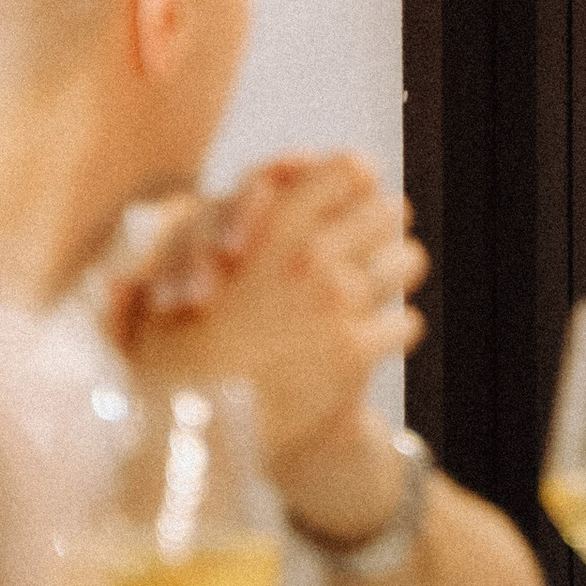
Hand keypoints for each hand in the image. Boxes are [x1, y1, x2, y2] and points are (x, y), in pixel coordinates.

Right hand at [97, 156, 426, 468]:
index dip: (359, 184)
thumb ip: (235, 225)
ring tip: (384, 292)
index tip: (362, 199)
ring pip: (408, 261)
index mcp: (273, 220)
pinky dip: (394, 332)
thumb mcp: (194, 260)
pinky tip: (375, 342)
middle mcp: (311, 252)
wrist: (183, 417)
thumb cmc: (177, 340)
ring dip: (397, 274)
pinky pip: (406, 323)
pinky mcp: (354, 351)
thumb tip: (265, 206)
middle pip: (389, 211)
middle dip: (386, 228)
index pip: (349, 168)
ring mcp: (337, 301)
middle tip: (382, 246)